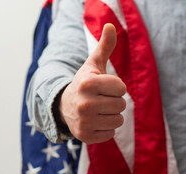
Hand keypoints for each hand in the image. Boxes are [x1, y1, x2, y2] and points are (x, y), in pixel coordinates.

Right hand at [59, 23, 126, 143]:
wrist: (64, 106)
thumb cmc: (84, 84)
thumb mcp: (93, 65)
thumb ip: (104, 46)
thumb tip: (111, 25)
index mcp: (87, 83)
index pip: (122, 88)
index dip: (116, 87)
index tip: (104, 88)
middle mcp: (84, 103)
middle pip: (121, 105)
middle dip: (114, 102)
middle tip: (100, 100)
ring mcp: (84, 122)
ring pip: (118, 121)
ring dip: (111, 116)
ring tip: (98, 111)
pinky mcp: (85, 137)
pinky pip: (110, 134)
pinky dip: (105, 129)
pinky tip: (94, 122)